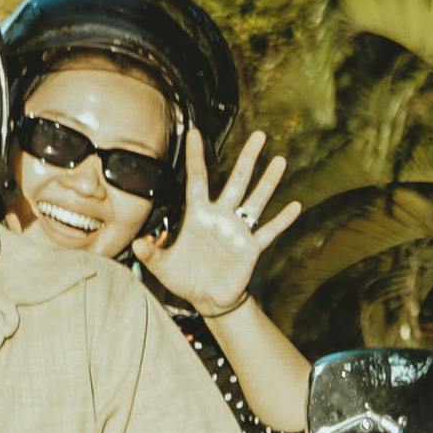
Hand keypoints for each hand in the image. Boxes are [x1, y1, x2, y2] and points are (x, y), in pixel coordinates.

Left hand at [147, 128, 313, 318]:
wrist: (207, 299)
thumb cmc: (185, 278)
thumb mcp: (162, 266)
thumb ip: (151, 253)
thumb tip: (137, 244)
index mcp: (198, 215)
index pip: (197, 179)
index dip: (196, 157)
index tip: (194, 133)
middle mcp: (221, 217)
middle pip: (237, 181)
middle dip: (248, 158)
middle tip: (259, 135)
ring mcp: (238, 231)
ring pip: (256, 200)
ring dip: (269, 182)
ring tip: (280, 160)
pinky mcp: (251, 248)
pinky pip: (269, 232)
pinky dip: (281, 220)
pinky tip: (295, 206)